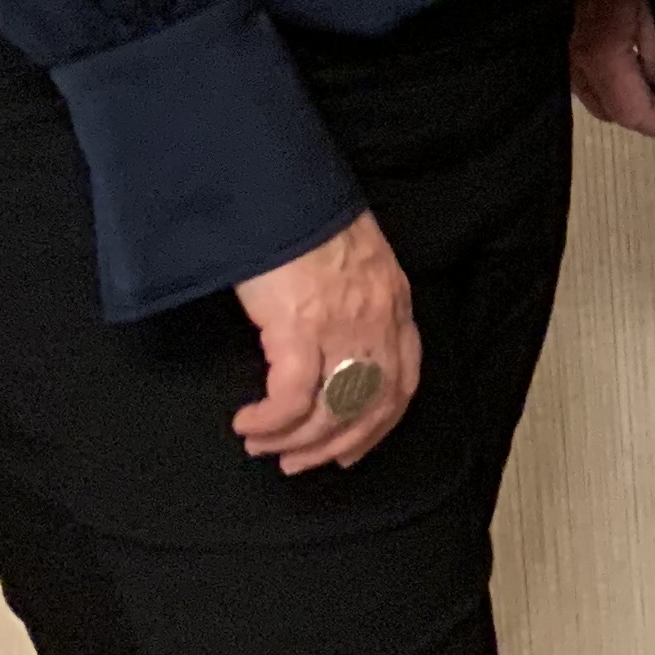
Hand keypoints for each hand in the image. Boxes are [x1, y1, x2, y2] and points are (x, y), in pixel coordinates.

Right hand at [231, 211, 418, 472]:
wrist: (280, 191)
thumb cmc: (306, 219)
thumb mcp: (350, 260)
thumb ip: (356, 302)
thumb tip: (334, 345)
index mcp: (393, 302)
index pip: (404, 380)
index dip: (378, 424)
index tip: (351, 449)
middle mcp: (377, 319)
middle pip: (369, 406)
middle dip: (333, 445)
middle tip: (299, 464)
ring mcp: (342, 325)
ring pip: (330, 411)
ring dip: (295, 440)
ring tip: (264, 445)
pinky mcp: (300, 328)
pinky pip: (291, 398)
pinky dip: (271, 421)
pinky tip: (250, 423)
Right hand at [569, 0, 654, 138]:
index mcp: (600, 55)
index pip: (629, 111)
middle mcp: (575, 63)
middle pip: (609, 111)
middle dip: (644, 115)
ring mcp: (564, 54)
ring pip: (596, 96)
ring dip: (627, 100)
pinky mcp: (564, 42)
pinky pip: (588, 78)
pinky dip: (613, 84)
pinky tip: (636, 72)